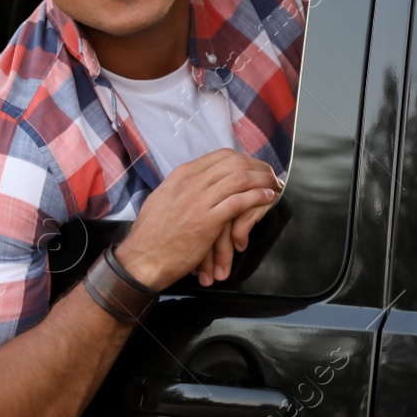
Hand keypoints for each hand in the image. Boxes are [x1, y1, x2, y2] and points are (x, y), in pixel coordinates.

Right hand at [113, 150, 279, 289]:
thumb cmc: (151, 235)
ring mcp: (199, 201)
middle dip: (259, 167)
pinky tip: (267, 198)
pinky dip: (258, 197)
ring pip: (241, 179)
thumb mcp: (163, 199)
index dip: (245, 159)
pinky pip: (240, 201)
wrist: (141, 260)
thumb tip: (200, 181)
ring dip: (263, 180)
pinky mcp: (207, 221)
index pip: (221, 156)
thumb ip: (182, 187)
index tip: (256, 167)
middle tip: (272, 175)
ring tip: (275, 185)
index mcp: (181, 176)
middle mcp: (191, 183)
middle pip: (235, 163)